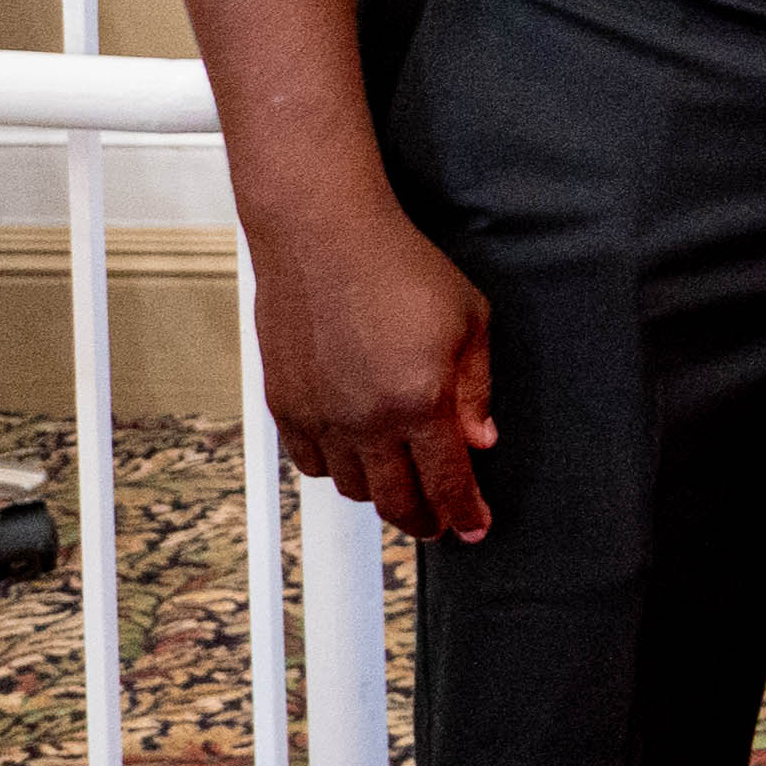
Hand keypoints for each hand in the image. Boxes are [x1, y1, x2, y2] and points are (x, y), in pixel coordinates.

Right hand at [246, 182, 498, 543]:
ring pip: (351, 487)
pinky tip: (354, 459)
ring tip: (400, 486)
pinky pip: (310, 463)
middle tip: (438, 522)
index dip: (463, 512)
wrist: (325, 237)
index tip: (474, 527)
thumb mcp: (469, 320)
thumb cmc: (401, 267)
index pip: (446, 481)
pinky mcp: (285, 405)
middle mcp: (366, 420)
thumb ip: (475, 389)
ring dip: (380, 494)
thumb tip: (480, 440)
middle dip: (423, 519)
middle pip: (395, 500)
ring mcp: (320, 417)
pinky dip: (335, 470)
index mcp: (419, 402)